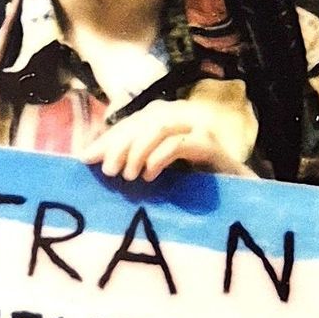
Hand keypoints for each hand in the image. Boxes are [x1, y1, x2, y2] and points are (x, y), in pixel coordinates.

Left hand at [84, 100, 251, 182]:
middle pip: (144, 120)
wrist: (233, 199)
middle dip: (120, 145)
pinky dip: (160, 156)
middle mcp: (183, 117)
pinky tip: (150, 175)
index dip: (108, 138)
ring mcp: (199, 128)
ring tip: (127, 176)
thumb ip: (126, 160)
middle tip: (107, 171)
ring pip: (161, 126)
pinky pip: (181, 142)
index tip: (87, 158)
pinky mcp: (210, 144)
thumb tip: (86, 156)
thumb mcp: (152, 171)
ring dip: (138, 150)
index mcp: (167, 119)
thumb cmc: (190, 186)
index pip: (132, 122)